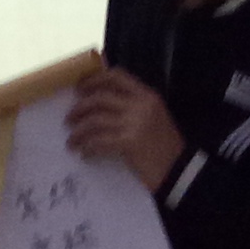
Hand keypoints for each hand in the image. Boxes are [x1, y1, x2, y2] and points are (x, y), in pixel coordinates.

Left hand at [65, 66, 186, 192]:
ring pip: (95, 120)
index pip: (116, 76)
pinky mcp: (129, 143)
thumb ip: (132, 106)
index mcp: (147, 95)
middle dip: (79, 108)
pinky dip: (88, 147)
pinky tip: (84, 153)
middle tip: (69, 118)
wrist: (180, 171)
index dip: (94, 80)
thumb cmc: (165, 146)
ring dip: (78, 131)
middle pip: (100, 98)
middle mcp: (141, 105)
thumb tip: (98, 101)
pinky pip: (99, 141)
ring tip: (72, 141)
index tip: (80, 89)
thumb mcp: (152, 117)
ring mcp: (135, 123)